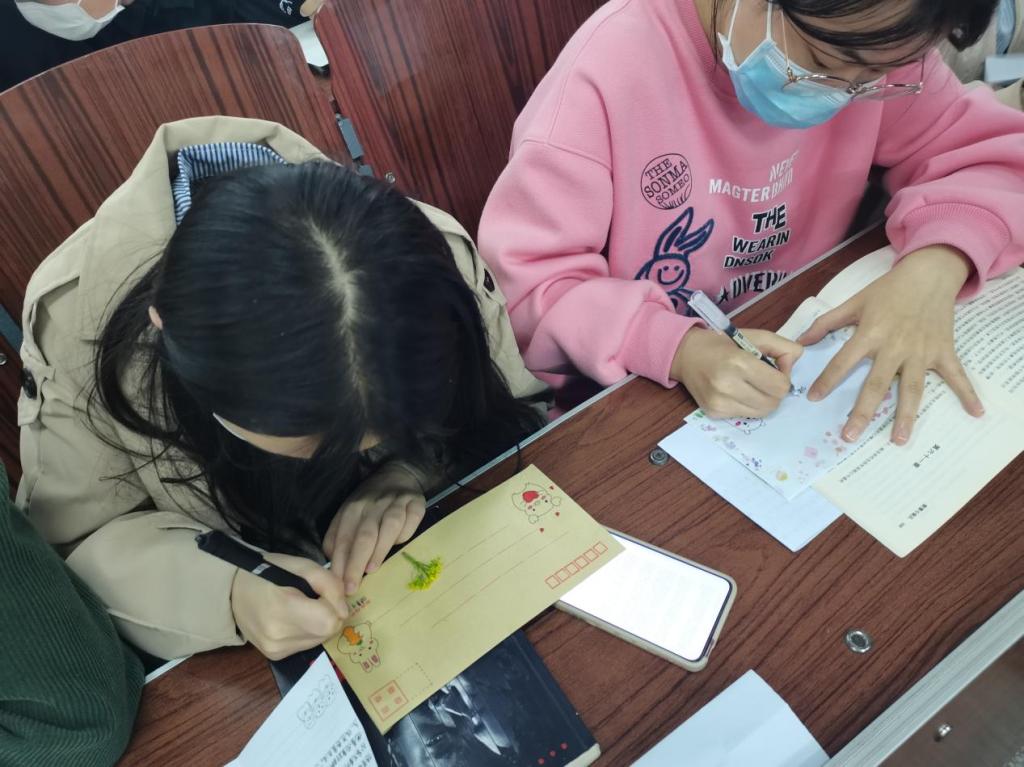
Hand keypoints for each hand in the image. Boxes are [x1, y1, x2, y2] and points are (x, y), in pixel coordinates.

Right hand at [231, 552, 348, 659]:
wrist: (231, 590)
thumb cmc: (269, 571)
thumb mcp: (302, 565)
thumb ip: (329, 583)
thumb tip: (344, 610)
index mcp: (283, 609)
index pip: (330, 621)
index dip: (335, 605)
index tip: (325, 592)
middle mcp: (279, 636)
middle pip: (327, 632)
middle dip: (330, 614)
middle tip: (314, 598)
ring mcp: (275, 649)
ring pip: (319, 640)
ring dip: (319, 624)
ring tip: (302, 607)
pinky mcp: (274, 656)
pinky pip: (306, 645)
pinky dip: (307, 632)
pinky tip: (293, 619)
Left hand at [323, 463, 426, 594]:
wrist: (396, 474)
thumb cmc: (370, 504)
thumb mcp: (349, 515)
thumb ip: (339, 537)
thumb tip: (335, 565)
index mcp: (352, 509)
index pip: (343, 537)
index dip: (340, 562)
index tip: (337, 585)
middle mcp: (372, 505)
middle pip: (363, 535)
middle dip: (355, 563)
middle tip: (352, 587)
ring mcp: (395, 503)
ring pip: (387, 527)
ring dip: (379, 549)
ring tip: (371, 570)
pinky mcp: (415, 503)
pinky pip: (411, 520)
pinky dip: (405, 533)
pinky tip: (399, 546)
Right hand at [671, 327, 802, 417]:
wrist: (686, 355)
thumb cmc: (723, 343)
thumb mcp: (755, 336)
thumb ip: (783, 347)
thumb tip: (793, 366)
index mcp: (739, 363)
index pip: (780, 386)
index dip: (783, 378)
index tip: (774, 369)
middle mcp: (728, 386)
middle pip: (773, 403)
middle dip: (775, 391)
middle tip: (765, 379)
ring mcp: (719, 402)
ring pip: (761, 412)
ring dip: (763, 400)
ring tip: (752, 386)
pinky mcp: (714, 413)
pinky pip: (745, 415)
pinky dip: (748, 405)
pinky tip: (737, 392)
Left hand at [800, 246, 983, 445]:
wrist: (929, 274)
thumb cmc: (888, 290)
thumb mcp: (854, 302)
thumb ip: (827, 323)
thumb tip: (801, 340)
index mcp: (871, 334)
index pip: (844, 361)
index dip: (828, 380)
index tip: (813, 398)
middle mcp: (895, 346)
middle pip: (877, 384)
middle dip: (863, 411)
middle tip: (849, 437)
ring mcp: (921, 351)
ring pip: (912, 389)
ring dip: (906, 415)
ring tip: (899, 440)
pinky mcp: (943, 351)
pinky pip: (956, 375)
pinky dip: (968, 393)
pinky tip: (976, 413)